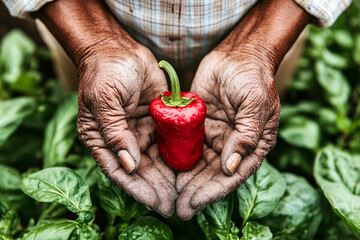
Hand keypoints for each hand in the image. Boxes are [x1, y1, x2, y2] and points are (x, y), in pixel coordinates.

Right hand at [36, 0, 177, 217]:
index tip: (156, 203)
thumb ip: (115, 132)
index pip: (119, 172)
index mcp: (101, 139)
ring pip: (155, 161)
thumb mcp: (104, 100)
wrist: (119, 48)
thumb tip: (130, 164)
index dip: (138, 190)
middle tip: (176, 205)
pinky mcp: (155, 122)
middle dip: (157, 189)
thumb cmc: (105, 71)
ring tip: (186, 193)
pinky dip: (176, 156)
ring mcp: (139, 132)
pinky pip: (167, 143)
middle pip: (140, 171)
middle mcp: (120, 140)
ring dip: (168, 178)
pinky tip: (189, 168)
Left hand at [176, 47, 279, 219]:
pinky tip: (164, 171)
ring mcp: (215, 136)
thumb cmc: (252, 77)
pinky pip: (187, 145)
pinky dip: (177, 159)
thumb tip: (231, 167)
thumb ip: (246, 136)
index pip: (232, 175)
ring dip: (184, 181)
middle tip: (177, 209)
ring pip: (198, 164)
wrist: (237, 54)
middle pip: (212, 175)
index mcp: (252, 145)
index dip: (213, 191)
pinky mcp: (199, 125)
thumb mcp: (255, 104)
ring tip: (167, 197)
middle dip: (195, 192)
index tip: (193, 204)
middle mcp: (232, 144)